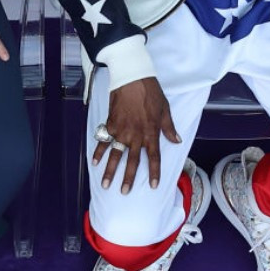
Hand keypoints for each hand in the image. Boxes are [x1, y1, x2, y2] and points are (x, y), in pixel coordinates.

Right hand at [93, 78, 180, 193]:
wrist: (132, 78)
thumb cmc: (151, 92)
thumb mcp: (165, 109)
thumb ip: (169, 127)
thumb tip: (176, 140)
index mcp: (151, 133)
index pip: (154, 158)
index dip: (153, 173)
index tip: (153, 186)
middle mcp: (136, 135)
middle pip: (132, 161)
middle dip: (127, 178)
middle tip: (123, 192)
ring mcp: (122, 131)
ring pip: (115, 155)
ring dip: (109, 170)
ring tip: (105, 184)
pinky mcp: (110, 124)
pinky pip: (104, 141)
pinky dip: (98, 151)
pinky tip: (94, 162)